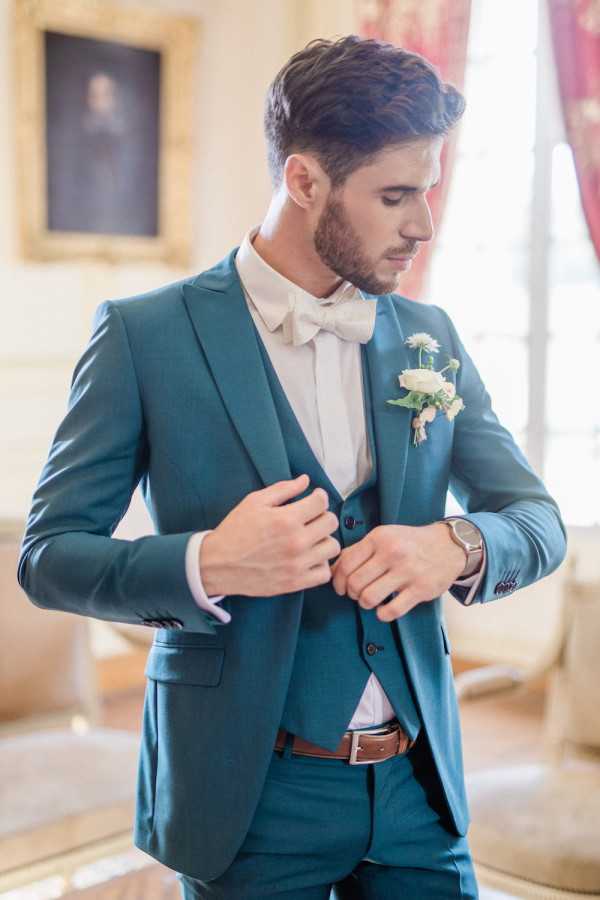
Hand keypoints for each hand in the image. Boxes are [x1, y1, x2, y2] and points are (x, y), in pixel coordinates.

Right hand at [200, 474, 340, 596]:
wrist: (218, 564)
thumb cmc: (235, 531)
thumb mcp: (254, 502)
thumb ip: (283, 489)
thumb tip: (305, 480)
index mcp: (286, 519)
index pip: (322, 502)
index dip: (319, 496)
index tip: (314, 499)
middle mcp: (296, 542)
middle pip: (331, 523)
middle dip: (322, 516)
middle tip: (311, 518)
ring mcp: (298, 564)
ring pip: (332, 547)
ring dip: (324, 540)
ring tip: (311, 539)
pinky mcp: (295, 582)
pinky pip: (324, 573)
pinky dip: (320, 564)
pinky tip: (309, 557)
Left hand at [330, 523, 466, 621]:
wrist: (449, 545)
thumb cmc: (409, 542)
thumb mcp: (384, 536)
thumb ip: (358, 550)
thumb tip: (332, 569)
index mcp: (379, 538)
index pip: (346, 563)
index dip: (338, 580)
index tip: (341, 588)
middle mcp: (392, 553)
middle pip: (355, 583)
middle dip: (351, 594)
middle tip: (356, 594)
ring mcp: (407, 572)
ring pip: (369, 598)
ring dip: (365, 604)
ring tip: (370, 600)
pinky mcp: (421, 589)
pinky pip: (392, 610)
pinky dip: (383, 615)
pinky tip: (384, 610)